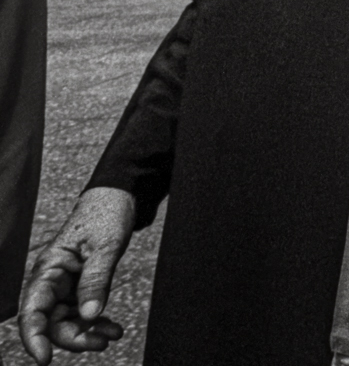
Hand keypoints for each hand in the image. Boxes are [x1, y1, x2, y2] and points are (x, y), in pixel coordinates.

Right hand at [17, 187, 136, 363]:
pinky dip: (96, 322)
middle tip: (101, 343)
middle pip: (50, 322)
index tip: (45, 360)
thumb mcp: (105, 246)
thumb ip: (96, 279)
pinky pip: (82, 313)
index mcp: (48, 269)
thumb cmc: (106, 214)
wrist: (118, 197)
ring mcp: (66, 286)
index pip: (32, 311)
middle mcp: (52, 281)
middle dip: (73, 338)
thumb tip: (89, 314)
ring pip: (67, 321)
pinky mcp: (80, 286)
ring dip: (87, 333)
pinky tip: (112, 328)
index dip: (34, 338)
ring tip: (112, 335)